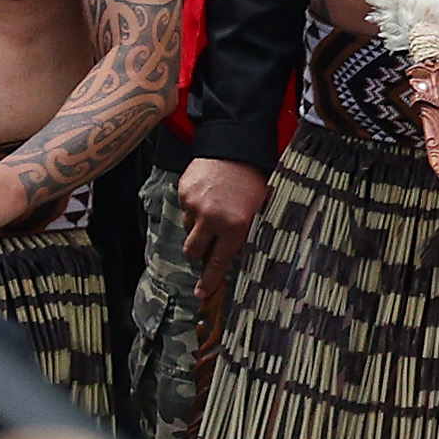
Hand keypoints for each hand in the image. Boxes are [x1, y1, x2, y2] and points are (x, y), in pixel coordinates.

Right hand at [178, 158, 269, 283]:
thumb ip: (240, 232)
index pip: (218, 262)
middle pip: (193, 252)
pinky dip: (193, 205)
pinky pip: (184, 209)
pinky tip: (207, 193)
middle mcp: (212, 218)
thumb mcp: (255, 207)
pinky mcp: (183, 193)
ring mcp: (195, 206)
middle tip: (206, 242)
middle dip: (198, 252)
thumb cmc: (251, 178)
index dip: (208, 281)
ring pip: (188, 229)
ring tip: (213, 206)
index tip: (200, 293)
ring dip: (197, 225)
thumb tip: (226, 255)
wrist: (235, 145)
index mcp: (235, 225)